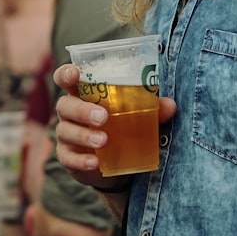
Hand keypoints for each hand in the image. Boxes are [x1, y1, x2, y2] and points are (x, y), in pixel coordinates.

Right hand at [53, 62, 176, 189]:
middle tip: (103, 117)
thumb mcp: (137, 114)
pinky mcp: (68, 157)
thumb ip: (152, 108)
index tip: (74, 73)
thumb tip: (171, 106)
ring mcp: (67, 135)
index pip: (66, 78)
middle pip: (65, 105)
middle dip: (82, 109)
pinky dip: (81, 160)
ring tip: (103, 140)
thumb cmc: (122, 124)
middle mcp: (70, 112)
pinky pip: (68, 158)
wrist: (116, 161)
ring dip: (83, 135)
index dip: (66, 73)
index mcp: (84, 93)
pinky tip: (95, 162)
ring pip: (66, 131)